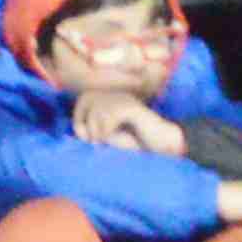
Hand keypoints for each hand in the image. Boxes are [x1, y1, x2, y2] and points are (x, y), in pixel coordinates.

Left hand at [70, 94, 186, 153]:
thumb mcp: (108, 136)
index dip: (78, 117)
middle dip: (84, 121)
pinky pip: (110, 115)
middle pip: (87, 99)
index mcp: (111, 99)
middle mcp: (117, 95)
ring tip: (106, 141)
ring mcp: (125, 100)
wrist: (164, 146)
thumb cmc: (136, 143)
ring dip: (96, 130)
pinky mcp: (133, 108)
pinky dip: (107, 130)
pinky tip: (115, 137)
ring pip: (97, 110)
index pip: (84, 99)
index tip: (84, 136)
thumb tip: (78, 129)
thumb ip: (92, 130)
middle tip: (94, 140)